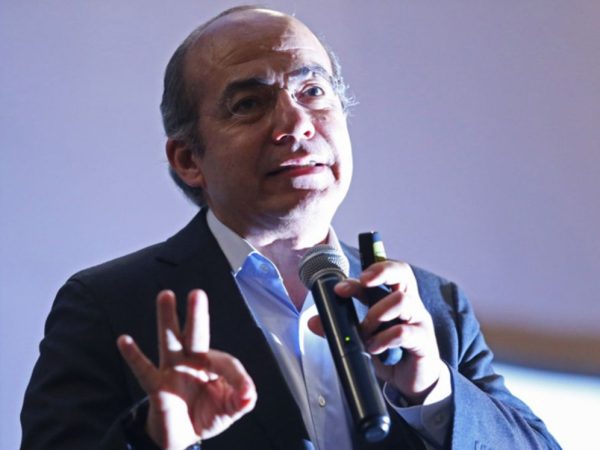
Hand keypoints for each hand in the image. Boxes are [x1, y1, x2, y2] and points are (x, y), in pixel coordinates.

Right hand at [117, 289, 256, 449]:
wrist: (183, 435)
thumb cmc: (207, 414)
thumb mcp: (230, 409)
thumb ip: (241, 401)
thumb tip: (249, 394)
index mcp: (213, 364)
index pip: (226, 363)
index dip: (238, 378)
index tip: (246, 393)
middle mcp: (192, 361)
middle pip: (196, 335)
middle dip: (197, 315)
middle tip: (197, 294)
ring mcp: (173, 371)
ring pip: (170, 341)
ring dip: (168, 319)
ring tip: (166, 296)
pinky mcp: (157, 387)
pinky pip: (144, 371)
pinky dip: (133, 357)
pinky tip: (124, 341)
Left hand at [308, 261, 442, 404]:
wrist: (413, 380)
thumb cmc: (390, 350)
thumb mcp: (362, 336)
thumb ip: (340, 327)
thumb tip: (314, 321)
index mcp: (393, 296)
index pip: (385, 271)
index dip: (365, 272)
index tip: (341, 287)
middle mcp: (409, 302)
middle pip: (403, 272)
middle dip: (381, 272)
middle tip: (362, 282)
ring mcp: (419, 320)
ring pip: (402, 301)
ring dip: (376, 313)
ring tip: (364, 331)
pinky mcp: (423, 340)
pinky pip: (404, 331)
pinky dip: (384, 338)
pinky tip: (374, 348)